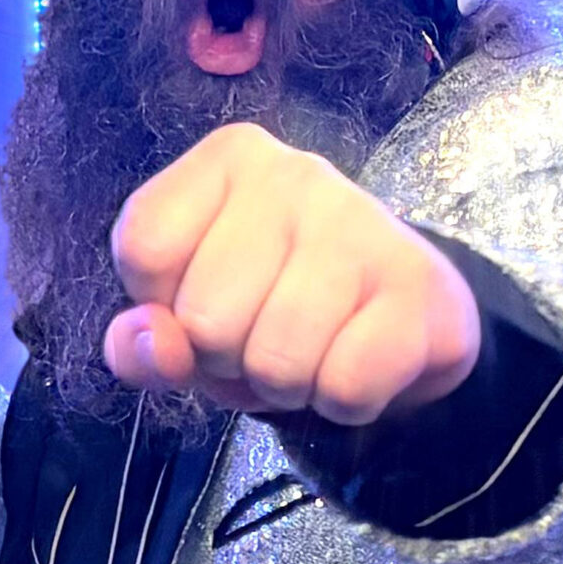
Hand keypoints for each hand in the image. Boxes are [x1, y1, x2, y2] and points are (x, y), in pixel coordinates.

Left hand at [104, 122, 479, 425]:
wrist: (404, 315)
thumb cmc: (279, 301)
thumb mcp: (190, 313)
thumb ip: (144, 338)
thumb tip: (154, 347)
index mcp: (230, 160)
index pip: (144, 249)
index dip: (164, 306)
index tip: (208, 299)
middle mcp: (295, 174)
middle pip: (205, 319)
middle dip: (230, 359)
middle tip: (268, 335)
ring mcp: (362, 222)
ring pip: (275, 359)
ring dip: (287, 386)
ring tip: (312, 352)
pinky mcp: (418, 283)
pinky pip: (345, 386)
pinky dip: (343, 403)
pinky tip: (357, 362)